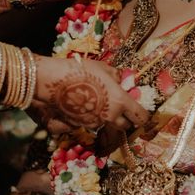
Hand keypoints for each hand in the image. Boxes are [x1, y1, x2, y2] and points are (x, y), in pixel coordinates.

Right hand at [31, 57, 148, 134]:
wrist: (50, 81)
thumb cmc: (79, 70)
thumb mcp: (103, 68)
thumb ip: (116, 77)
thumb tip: (122, 80)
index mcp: (120, 102)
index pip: (141, 117)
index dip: (143, 117)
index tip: (142, 115)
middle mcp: (109, 116)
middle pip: (125, 126)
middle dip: (125, 119)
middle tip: (120, 109)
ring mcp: (94, 123)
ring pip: (106, 125)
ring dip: (105, 118)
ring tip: (96, 102)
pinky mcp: (79, 126)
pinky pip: (90, 124)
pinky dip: (89, 118)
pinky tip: (81, 105)